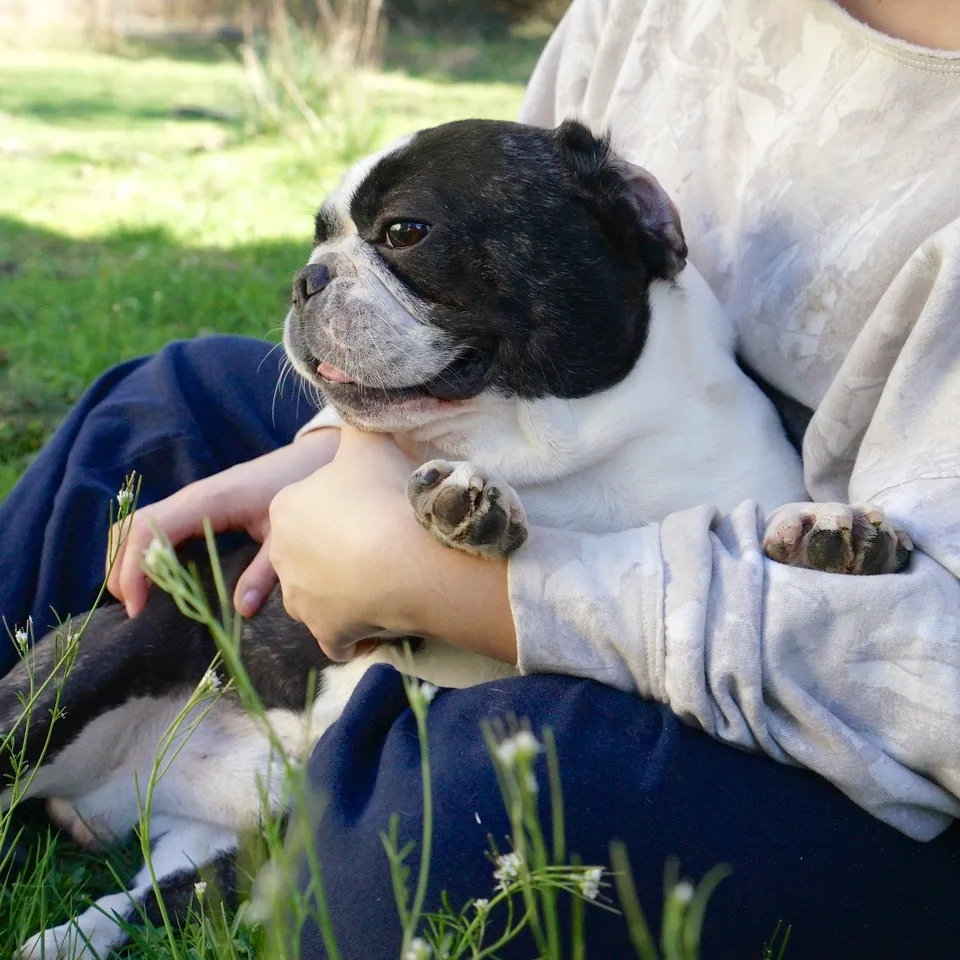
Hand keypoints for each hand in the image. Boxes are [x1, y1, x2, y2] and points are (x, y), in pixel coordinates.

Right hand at [107, 429, 339, 617]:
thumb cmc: (300, 488)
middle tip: (133, 611)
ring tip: (139, 599)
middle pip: (133, 527)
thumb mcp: (285, 535)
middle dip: (122, 568)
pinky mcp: (200, 504)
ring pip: (141, 524)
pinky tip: (160, 579)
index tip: (137, 609)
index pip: (149, 531)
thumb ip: (264, 572)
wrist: (314, 458)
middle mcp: (192, 497)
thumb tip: (240, 611)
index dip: (133, 570)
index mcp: (207, 501)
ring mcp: (193, 499)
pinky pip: (159, 524)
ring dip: (130, 559)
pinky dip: (147, 550)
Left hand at [269, 426, 517, 662]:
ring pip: (320, 593)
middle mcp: (283, 556)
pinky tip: (380, 618)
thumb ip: (355, 420)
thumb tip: (348, 391)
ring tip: (385, 578)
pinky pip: (338, 636)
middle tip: (380, 541)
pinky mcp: (325, 633)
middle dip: (339, 550)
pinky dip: (356, 631)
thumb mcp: (368, 442)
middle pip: (312, 551)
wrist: (408, 559)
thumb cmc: (384, 495)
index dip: (343, 506)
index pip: (308, 507)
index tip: (371, 507)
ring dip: (345, 590)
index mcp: (285, 508)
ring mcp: (302, 600)